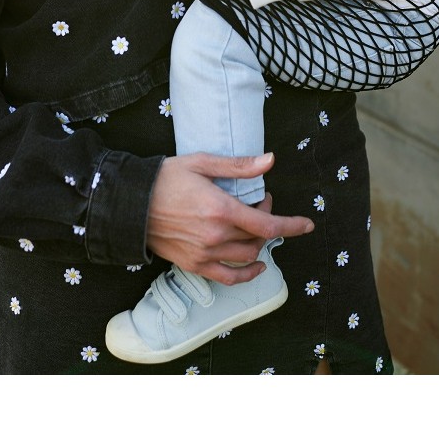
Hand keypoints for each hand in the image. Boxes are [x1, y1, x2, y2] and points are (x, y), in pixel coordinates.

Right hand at [146, 152, 313, 283]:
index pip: (268, 224)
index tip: (307, 224)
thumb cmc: (165, 178)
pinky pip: (228, 277)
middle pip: (258, 238)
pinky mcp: (194, 265)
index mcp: (221, 209)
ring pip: (247, 256)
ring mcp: (205, 254)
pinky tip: (256, 266)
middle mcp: (216, 235)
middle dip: (268, 221)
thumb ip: (238, 166)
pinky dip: (246, 274)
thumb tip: (270, 161)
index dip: (292, 225)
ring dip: (259, 243)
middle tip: (260, 203)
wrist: (130, 204)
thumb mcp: (202, 163)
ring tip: (254, 226)